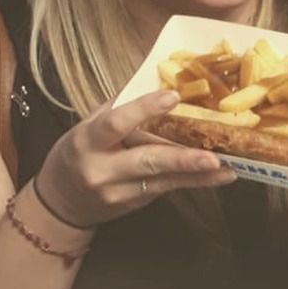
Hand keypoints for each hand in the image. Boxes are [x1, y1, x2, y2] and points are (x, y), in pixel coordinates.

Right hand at [35, 89, 234, 227]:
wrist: (60, 202)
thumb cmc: (76, 153)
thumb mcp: (86, 127)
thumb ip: (117, 109)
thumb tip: (155, 83)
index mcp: (87, 142)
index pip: (116, 123)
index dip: (144, 109)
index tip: (172, 97)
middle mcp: (102, 170)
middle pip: (146, 161)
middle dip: (182, 159)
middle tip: (213, 156)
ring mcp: (118, 192)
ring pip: (163, 181)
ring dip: (198, 175)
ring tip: (227, 168)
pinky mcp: (133, 206)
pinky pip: (165, 189)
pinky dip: (191, 182)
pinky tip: (216, 176)